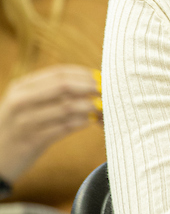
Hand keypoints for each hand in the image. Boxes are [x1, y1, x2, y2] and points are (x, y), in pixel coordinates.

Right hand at [0, 65, 100, 182]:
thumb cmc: (18, 129)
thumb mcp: (27, 105)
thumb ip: (52, 93)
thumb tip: (91, 84)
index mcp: (21, 88)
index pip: (59, 72)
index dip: (84, 74)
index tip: (103, 79)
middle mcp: (21, 101)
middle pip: (64, 86)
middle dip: (90, 88)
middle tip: (108, 93)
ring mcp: (25, 121)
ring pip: (67, 107)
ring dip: (90, 108)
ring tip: (103, 110)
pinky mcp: (32, 141)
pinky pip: (64, 128)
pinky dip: (81, 123)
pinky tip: (91, 122)